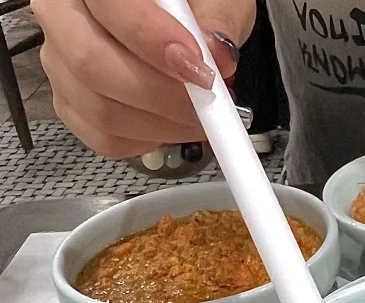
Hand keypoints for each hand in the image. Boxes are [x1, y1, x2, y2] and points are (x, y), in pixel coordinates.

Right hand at [35, 0, 255, 157]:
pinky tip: (171, 123)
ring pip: (99, 110)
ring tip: (199, 116)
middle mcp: (60, 14)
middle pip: (90, 62)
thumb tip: (218, 55)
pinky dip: (148, 140)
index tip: (195, 66)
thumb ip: (214, 18)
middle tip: (206, 103)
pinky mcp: (71, 103)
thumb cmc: (185, 6)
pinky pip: (104, 138)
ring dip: (162, 125)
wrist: (169, 23)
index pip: (106, 5)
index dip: (149, 38)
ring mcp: (60, 62)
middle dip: (160, 95)